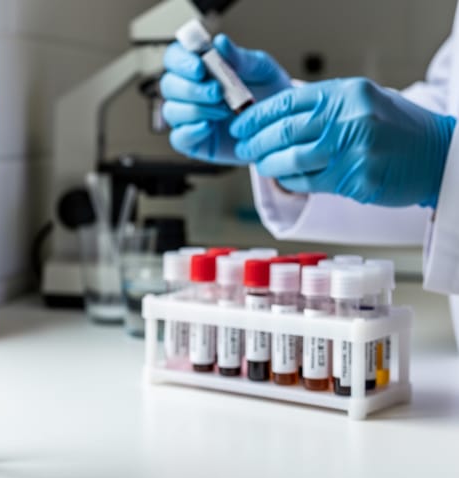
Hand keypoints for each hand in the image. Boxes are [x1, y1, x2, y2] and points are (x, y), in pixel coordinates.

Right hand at [160, 34, 290, 163]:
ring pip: (172, 110)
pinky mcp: (193, 140)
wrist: (281, 125)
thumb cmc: (269, 94)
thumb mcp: (261, 70)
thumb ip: (240, 58)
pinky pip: (179, 137)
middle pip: (168, 85)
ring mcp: (189, 117)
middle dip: (191, 88)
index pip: (175, 58)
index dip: (181, 61)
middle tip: (217, 91)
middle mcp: (190, 91)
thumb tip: (220, 42)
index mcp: (201, 68)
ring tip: (224, 110)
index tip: (200, 67)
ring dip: (196, 109)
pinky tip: (209, 126)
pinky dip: (191, 131)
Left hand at [230, 78, 455, 207]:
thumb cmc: (397, 129)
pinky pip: (307, 182)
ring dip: (268, 165)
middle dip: (254, 143)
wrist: (437, 157)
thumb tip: (275, 117)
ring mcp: (351, 150)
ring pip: (290, 160)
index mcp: (345, 94)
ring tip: (261, 165)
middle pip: (282, 132)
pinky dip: (289, 181)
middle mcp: (347, 119)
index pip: (286, 102)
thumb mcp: (362, 101)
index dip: (256, 116)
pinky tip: (284, 179)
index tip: (240, 126)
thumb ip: (324, 106)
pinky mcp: (354, 179)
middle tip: (243, 149)